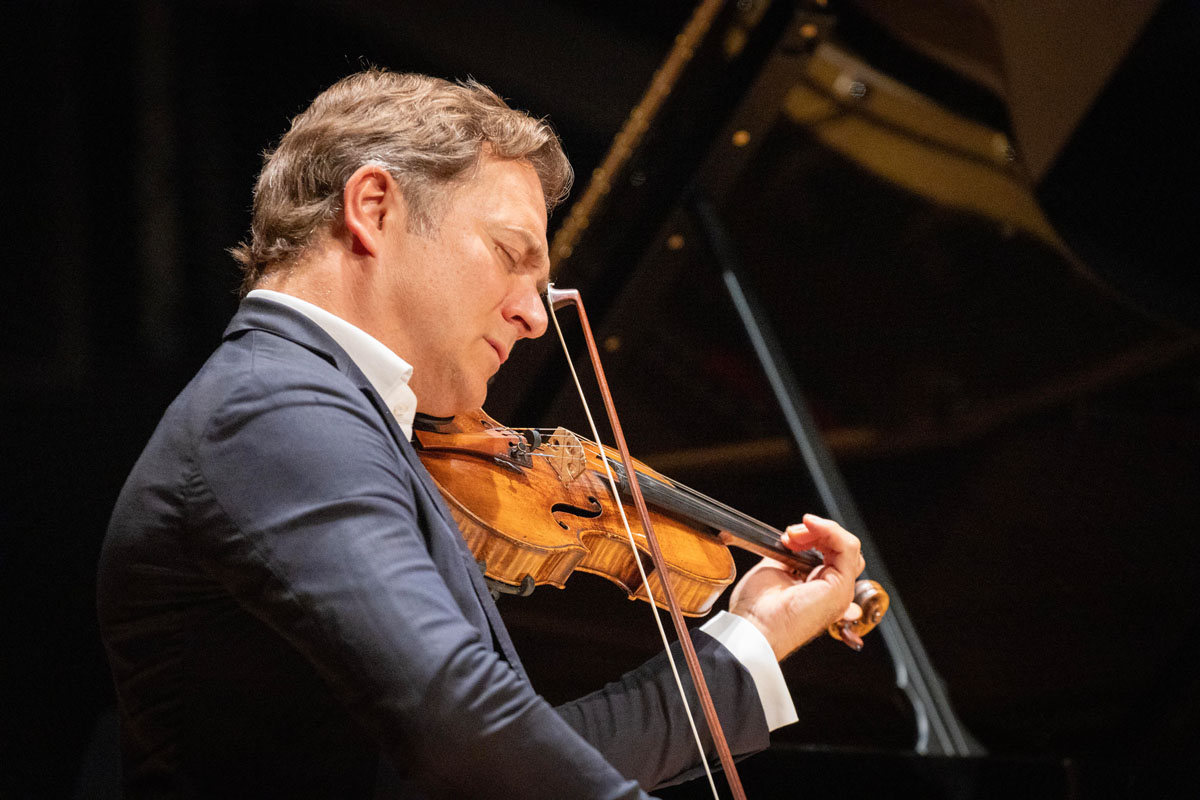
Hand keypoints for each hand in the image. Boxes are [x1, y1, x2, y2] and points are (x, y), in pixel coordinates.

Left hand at [727, 514, 864, 660]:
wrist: (754, 626)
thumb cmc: (757, 609)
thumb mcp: (774, 569)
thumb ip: (790, 555)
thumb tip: (795, 541)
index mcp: (818, 590)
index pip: (831, 554)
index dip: (811, 539)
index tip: (787, 538)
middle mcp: (832, 592)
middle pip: (840, 549)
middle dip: (815, 533)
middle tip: (791, 535)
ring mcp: (839, 591)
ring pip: (847, 546)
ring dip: (822, 530)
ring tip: (796, 534)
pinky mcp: (840, 587)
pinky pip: (848, 547)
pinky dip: (831, 530)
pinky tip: (812, 525)